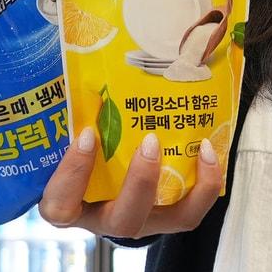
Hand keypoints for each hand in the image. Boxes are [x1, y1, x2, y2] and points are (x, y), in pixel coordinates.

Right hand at [38, 127, 224, 237]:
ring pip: (166, 221)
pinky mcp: (167, 216)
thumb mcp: (64, 134)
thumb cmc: (79, 147)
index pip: (61, 205)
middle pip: (122, 221)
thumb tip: (62, 50)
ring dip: (186, 185)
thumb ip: (62, 111)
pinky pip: (191, 212)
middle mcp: (104, 218)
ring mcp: (140, 220)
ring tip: (198, 146)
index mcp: (68, 204)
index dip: (73, 174)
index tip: (87, 134)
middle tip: (150, 141)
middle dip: (140, 182)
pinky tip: (210, 150)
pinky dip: (207, 184)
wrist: (99, 179)